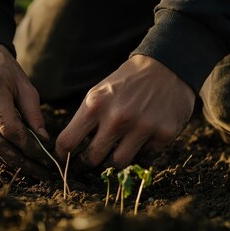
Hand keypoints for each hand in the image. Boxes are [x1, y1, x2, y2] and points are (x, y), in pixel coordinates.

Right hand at [0, 43, 49, 178]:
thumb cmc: (7, 71)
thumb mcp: (26, 87)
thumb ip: (34, 115)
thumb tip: (44, 141)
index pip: (10, 129)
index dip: (29, 147)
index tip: (46, 158)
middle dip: (20, 161)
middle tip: (40, 171)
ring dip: (9, 160)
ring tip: (30, 168)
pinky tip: (13, 157)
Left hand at [56, 55, 195, 168]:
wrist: (166, 67)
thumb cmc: (127, 82)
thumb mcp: (99, 93)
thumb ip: (86, 119)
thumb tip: (72, 148)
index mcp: (96, 105)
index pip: (68, 141)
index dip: (63, 154)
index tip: (65, 158)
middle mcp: (118, 117)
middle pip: (92, 159)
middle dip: (89, 161)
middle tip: (93, 157)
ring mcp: (143, 126)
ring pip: (118, 163)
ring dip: (116, 159)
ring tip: (119, 147)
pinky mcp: (164, 133)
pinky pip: (145, 158)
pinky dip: (141, 152)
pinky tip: (143, 138)